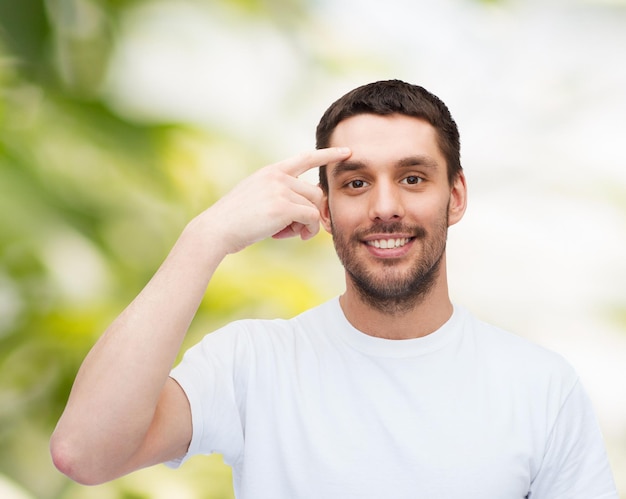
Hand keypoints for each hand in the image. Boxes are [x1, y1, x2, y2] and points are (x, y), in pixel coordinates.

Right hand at [196, 147, 350, 254]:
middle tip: (298, 230)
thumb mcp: (256, 198)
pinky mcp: (283, 207)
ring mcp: (280, 189)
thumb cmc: (235, 220)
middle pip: (314, 192)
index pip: (305, 158)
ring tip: (290, 234)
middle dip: (311, 213)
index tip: (346, 152)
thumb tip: (306, 212)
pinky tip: (292, 237)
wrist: (216, 229)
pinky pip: (310, 218)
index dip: (327, 154)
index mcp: (271, 171)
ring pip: (313, 206)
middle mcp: (277, 176)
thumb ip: (279, 196)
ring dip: (307, 224)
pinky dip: (307, 230)